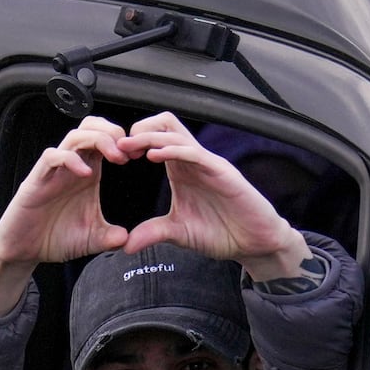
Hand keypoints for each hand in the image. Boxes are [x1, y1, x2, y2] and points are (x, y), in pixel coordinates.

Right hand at [0, 117, 131, 312]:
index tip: (140, 155)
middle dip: (113, 132)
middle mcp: (71, 167)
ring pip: (74, 136)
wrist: (24, 250)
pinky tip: (86, 173)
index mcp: (87, 173)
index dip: (124, 141)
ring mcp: (53, 171)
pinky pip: (52, 157)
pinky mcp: (36, 180)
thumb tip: (129, 239)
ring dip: (98, 140)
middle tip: (128, 151)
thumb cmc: (54, 238)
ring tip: (114, 157)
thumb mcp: (92, 239)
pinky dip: (70, 159)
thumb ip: (111, 237)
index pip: (105, 140)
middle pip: (91, 128)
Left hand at [118, 112, 308, 280]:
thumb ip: (153, 233)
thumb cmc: (222, 233)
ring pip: (176, 132)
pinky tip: (155, 157)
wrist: (255, 243)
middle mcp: (193, 161)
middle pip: (164, 124)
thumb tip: (126, 245)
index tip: (115, 156)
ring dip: (150, 136)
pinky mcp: (222, 172)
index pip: (155, 139)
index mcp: (181, 170)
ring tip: (129, 147)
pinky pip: (195, 152)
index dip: (133, 142)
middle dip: (139, 130)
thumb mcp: (178, 234)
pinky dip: (173, 150)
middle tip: (120, 148)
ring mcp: (208, 164)